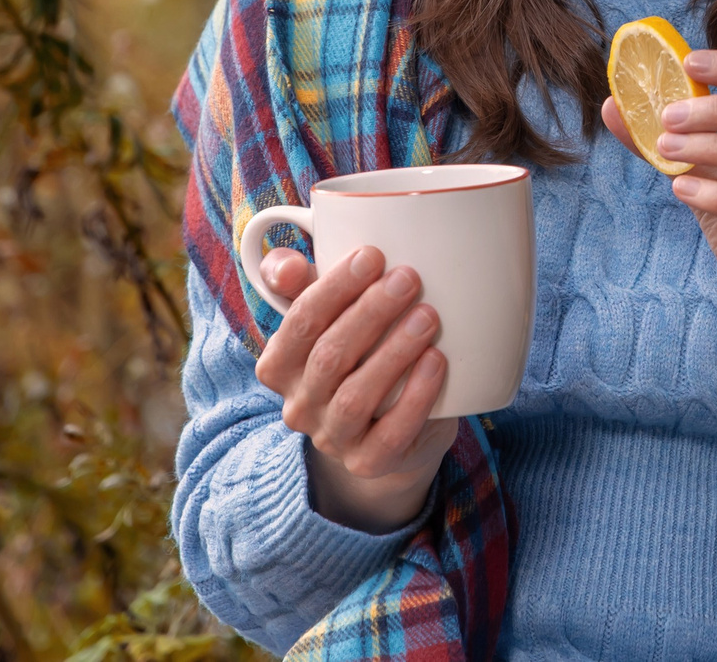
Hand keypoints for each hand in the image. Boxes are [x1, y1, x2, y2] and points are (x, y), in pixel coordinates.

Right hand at [252, 244, 459, 531]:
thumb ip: (300, 283)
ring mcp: (332, 439)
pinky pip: (390, 433)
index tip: (373, 255)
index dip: (334, 287)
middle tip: (408, 278)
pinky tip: (436, 362)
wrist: (389, 430)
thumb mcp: (329, 316)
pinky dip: (415, 396)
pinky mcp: (368, 462)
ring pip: (356, 396)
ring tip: (428, 316)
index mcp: (280, 365)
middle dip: (370, 312)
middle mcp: (298, 405)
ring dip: (393, 352)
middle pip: (329, 356)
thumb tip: (286, 264)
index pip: (300, 323)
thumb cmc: (358, 355)